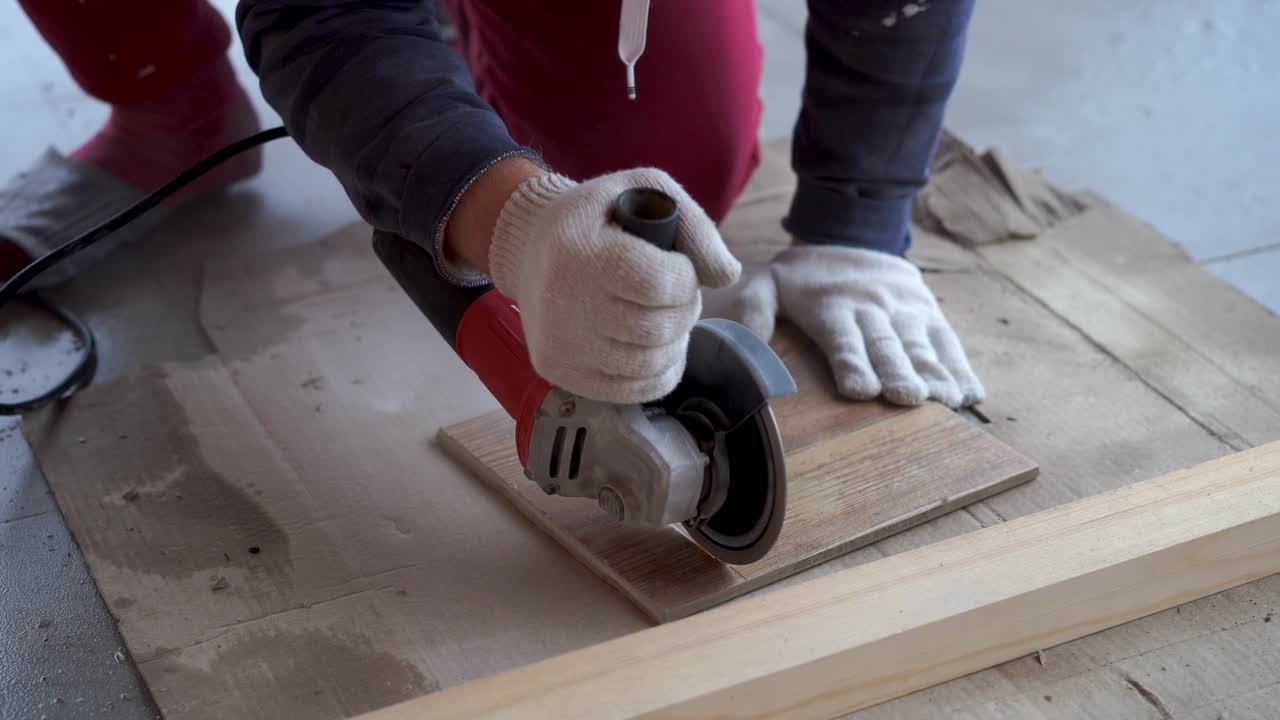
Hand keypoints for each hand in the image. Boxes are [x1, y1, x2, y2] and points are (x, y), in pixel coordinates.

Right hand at [488, 168, 740, 403]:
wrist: (531, 248)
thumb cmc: (600, 219)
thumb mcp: (643, 191)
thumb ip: (694, 226)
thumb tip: (728, 276)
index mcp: (580, 250)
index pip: (656, 284)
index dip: (685, 280)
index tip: (680, 268)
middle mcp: (563, 301)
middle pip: (656, 329)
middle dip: (684, 311)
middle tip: (678, 295)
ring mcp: (559, 343)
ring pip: (648, 364)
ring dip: (674, 343)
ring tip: (666, 318)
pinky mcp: (559, 372)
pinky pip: (631, 391)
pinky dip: (658, 372)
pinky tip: (655, 347)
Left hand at [728, 245, 983, 407]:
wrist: (853, 235)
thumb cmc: (803, 279)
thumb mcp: (767, 284)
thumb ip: (752, 311)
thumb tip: (745, 344)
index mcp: (832, 306)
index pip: (842, 337)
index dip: (852, 362)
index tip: (861, 390)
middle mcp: (873, 307)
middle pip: (887, 343)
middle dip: (899, 371)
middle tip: (909, 399)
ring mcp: (907, 310)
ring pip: (922, 344)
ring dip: (935, 373)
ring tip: (945, 400)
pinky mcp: (931, 313)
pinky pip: (948, 342)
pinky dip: (961, 368)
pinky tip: (970, 395)